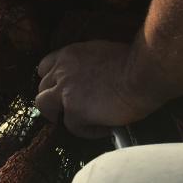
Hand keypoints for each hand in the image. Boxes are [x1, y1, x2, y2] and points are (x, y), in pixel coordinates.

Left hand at [35, 41, 160, 137]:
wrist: (141, 73)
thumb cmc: (132, 62)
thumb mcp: (101, 52)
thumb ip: (86, 63)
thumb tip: (89, 76)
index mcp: (69, 54)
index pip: (44, 67)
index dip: (51, 81)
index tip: (60, 89)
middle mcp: (62, 71)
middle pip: (41, 89)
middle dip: (52, 100)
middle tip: (69, 109)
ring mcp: (65, 91)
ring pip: (45, 107)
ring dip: (61, 115)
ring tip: (80, 121)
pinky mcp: (75, 111)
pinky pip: (73, 127)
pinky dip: (87, 131)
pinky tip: (104, 128)